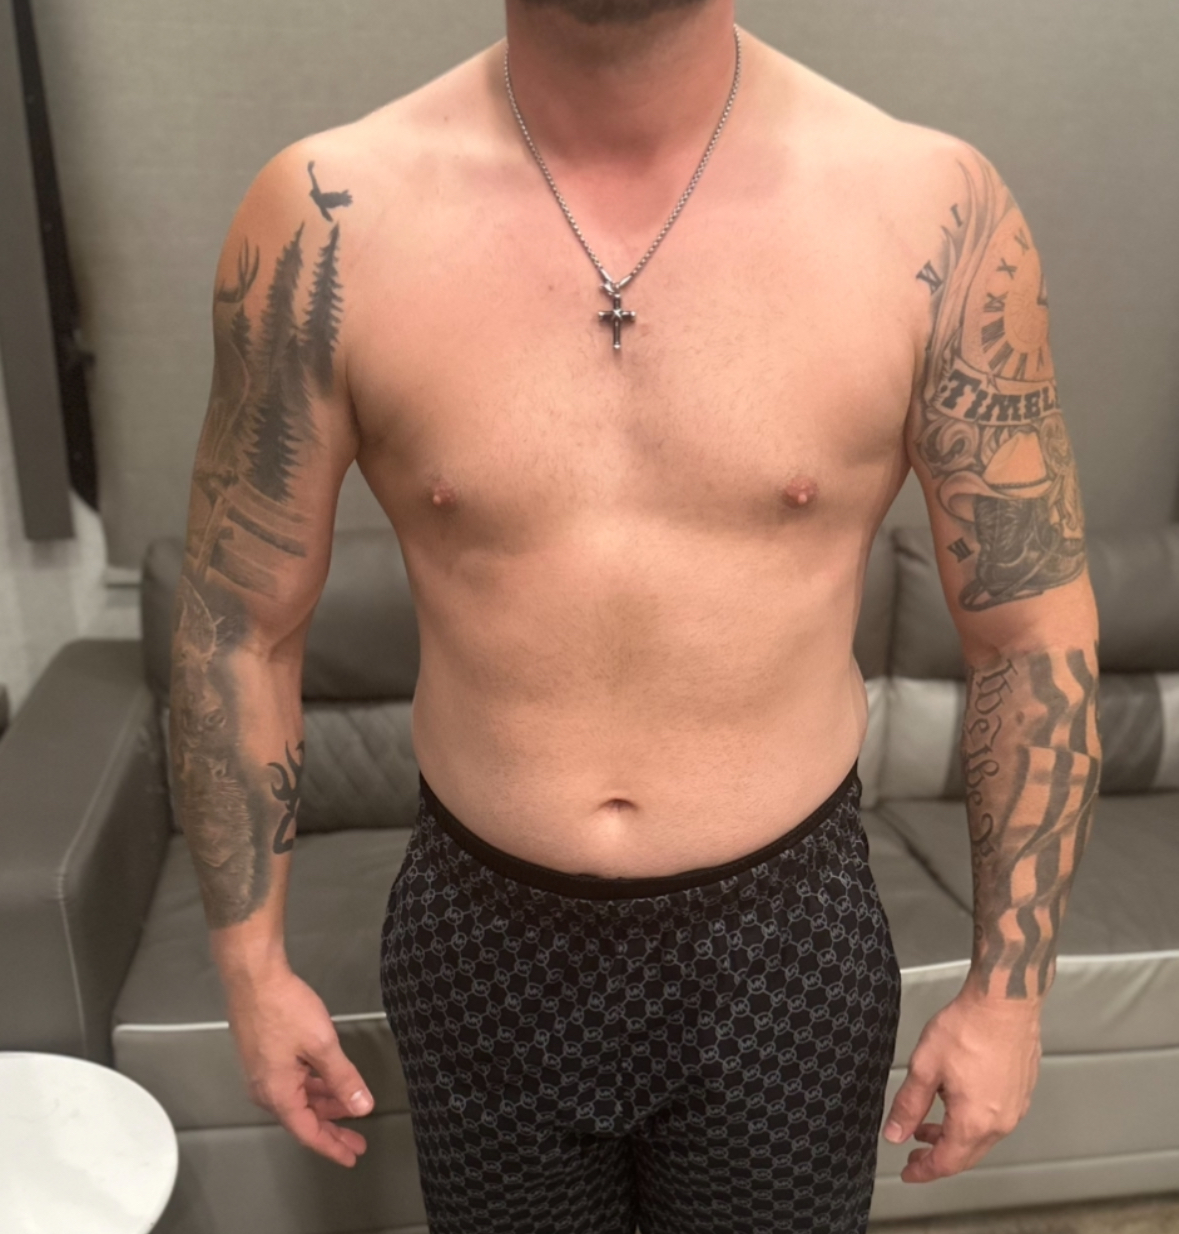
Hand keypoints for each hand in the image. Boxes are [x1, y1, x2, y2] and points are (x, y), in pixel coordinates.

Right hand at [224, 962, 374, 1167]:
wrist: (253, 978)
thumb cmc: (287, 1010)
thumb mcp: (322, 1045)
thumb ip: (343, 1079)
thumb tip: (362, 1107)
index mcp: (278, 1094)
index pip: (308, 1132)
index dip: (332, 1146)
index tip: (353, 1156)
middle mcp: (265, 1091)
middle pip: (302, 1118)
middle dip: (332, 1128)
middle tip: (357, 1140)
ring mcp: (262, 1074)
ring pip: (298, 1099)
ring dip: (324, 1105)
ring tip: (350, 1109)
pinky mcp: (263, 1057)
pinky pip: (291, 1083)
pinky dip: (313, 1087)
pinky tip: (329, 1081)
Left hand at [883, 983, 1041, 1181]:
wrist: (1005, 1002)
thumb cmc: (968, 1028)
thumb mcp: (925, 1067)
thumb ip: (909, 1105)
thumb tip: (895, 1133)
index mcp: (974, 1122)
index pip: (947, 1162)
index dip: (923, 1171)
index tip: (908, 1172)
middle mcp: (1001, 1122)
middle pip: (966, 1154)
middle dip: (938, 1157)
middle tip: (915, 1154)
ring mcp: (1016, 1107)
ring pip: (981, 1137)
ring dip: (954, 1137)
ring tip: (928, 1125)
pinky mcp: (1022, 1091)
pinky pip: (995, 1119)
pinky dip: (972, 1121)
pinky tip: (956, 1101)